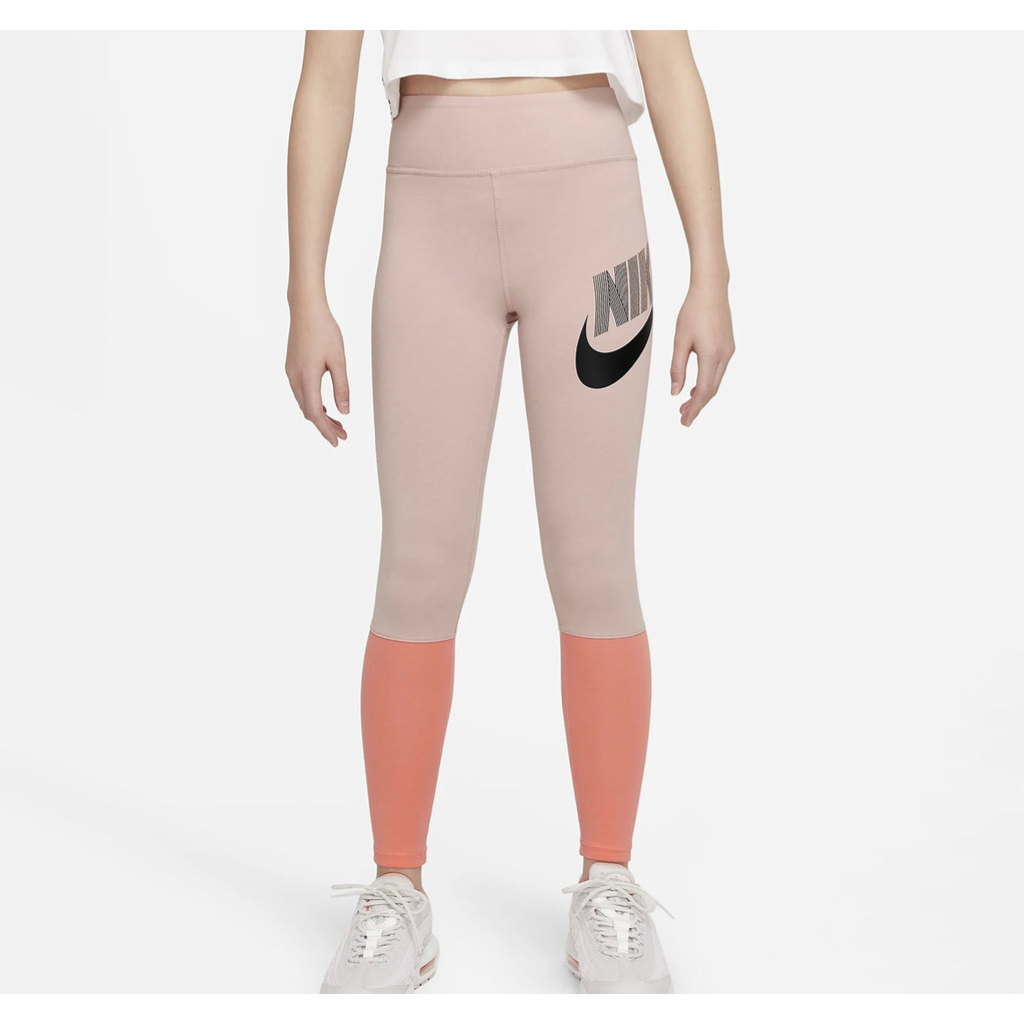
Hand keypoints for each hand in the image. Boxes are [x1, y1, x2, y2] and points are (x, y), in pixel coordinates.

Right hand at [285, 302, 348, 445]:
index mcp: (307, 377)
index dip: (326, 430)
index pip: (315, 413)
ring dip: (320, 416)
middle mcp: (295, 378)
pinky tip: (327, 408)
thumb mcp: (339, 360)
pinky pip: (301, 394)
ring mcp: (291, 373)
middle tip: (344, 436)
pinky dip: (314, 404)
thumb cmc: (325, 330)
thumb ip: (342, 387)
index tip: (338, 442)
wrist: (305, 308)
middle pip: (309, 412)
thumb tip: (345, 412)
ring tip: (339, 424)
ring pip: (304, 404)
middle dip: (325, 426)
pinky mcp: (291, 368)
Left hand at [669, 286, 734, 426]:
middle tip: (683, 417)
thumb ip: (677, 368)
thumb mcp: (680, 341)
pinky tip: (696, 386)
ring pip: (716, 381)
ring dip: (702, 394)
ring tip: (686, 405)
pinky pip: (718, 371)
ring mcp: (728, 351)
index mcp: (711, 354)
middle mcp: (724, 355)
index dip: (695, 408)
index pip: (704, 390)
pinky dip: (707, 382)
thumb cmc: (693, 311)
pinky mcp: (728, 346)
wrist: (711, 290)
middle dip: (697, 405)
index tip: (685, 421)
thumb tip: (675, 392)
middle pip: (712, 389)